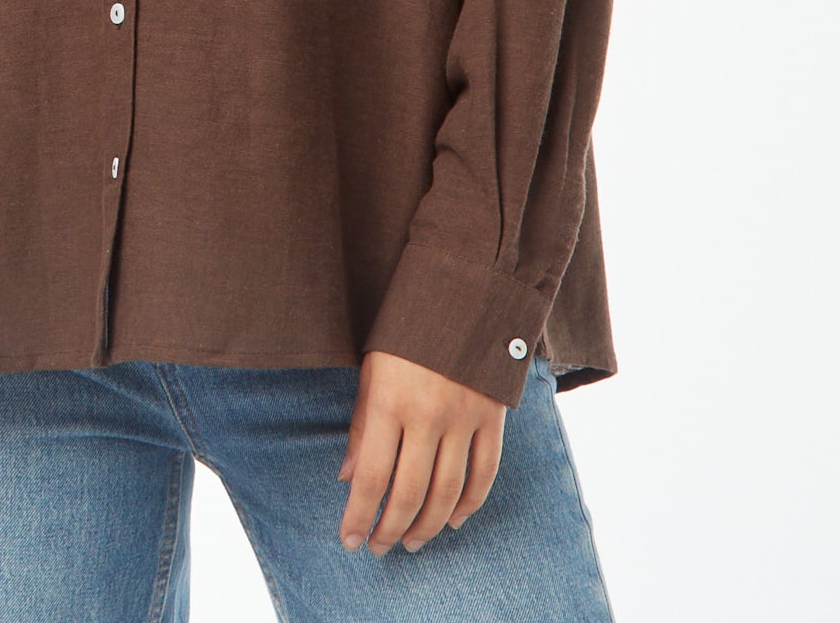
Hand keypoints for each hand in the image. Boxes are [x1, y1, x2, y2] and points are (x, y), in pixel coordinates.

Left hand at [338, 350, 505, 554]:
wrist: (463, 292)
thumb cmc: (406, 332)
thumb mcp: (372, 369)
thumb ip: (363, 426)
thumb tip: (348, 478)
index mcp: (389, 399)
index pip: (371, 475)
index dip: (359, 515)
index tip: (349, 540)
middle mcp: (427, 413)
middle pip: (409, 492)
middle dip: (390, 528)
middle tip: (379, 547)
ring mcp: (464, 416)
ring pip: (447, 491)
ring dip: (428, 525)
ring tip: (411, 541)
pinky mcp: (492, 417)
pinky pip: (484, 473)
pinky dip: (469, 504)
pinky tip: (452, 520)